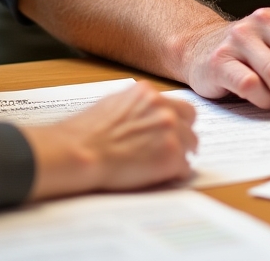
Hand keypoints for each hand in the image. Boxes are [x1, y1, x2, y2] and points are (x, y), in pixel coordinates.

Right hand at [24, 82, 196, 200]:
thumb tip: (144, 114)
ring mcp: (169, 130)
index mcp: (148, 93)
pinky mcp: (170, 155)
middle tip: (175, 150)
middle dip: (183, 135)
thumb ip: (136, 106)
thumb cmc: (86, 133)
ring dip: (180, 155)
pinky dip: (174, 174)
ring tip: (164, 166)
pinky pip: (184, 167)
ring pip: (190, 143)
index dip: (177, 121)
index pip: (178, 105)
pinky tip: (160, 177)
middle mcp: (163, 107)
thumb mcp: (113, 104)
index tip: (174, 132)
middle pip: (190, 121)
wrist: (80, 152)